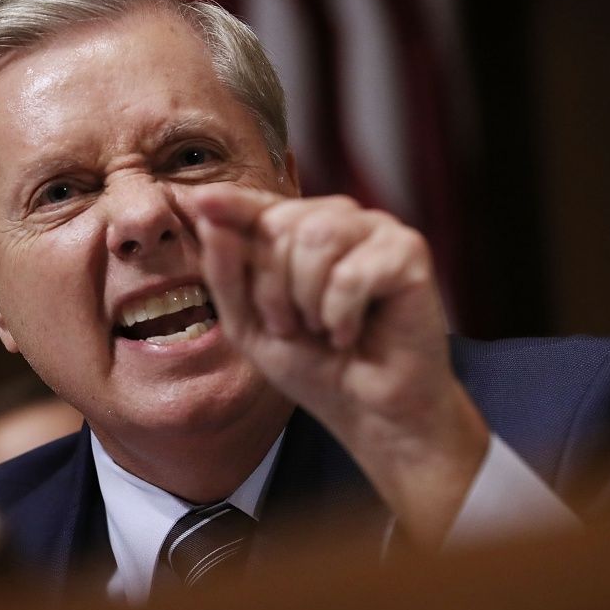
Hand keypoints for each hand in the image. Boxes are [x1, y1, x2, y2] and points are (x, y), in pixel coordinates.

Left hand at [194, 184, 487, 548]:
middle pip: (281, 224)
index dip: (231, 204)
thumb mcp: (248, 323)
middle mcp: (337, 220)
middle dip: (272, 288)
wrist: (367, 410)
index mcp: (297, 231)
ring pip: (316, 237)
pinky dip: (341, 314)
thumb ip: (226, 271)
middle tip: (292, 327)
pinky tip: (351, 332)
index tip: (201, 199)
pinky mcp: (409, 252)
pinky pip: (352, 272)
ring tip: (321, 328)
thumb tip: (209, 214)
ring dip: (306, 300)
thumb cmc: (313, 364)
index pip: (258, 207)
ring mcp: (375, 231)